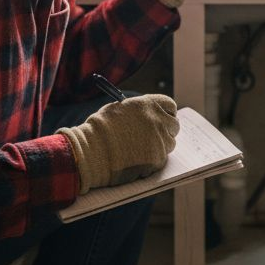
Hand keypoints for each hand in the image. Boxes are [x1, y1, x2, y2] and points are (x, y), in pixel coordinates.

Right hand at [60, 94, 179, 193]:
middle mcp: (157, 120)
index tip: (163, 118)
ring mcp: (159, 141)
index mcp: (148, 104)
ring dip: (160, 145)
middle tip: (156, 135)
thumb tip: (150, 116)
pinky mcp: (157, 159)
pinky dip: (152, 160)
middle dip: (166, 130)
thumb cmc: (99, 130)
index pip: (170, 106)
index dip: (166, 113)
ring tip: (140, 148)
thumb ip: (138, 111)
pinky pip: (161, 159)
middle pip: (174, 125)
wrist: (90, 152)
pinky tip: (136, 159)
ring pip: (169, 143)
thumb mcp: (118, 110)